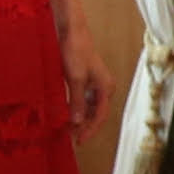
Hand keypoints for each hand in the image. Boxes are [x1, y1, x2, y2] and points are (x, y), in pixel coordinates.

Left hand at [60, 20, 113, 134]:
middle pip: (97, 114)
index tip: (79, 141)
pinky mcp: (86, 80)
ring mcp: (96, 84)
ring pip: (90, 108)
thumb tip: (78, 122)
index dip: (90, 130)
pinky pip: (84, 101)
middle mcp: (104, 88)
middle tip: (71, 138)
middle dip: (85, 127)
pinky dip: (76, 109)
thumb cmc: (76, 51)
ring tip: (68, 130)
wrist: (71, 32)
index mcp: (106, 88)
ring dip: (80, 119)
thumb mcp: (75, 79)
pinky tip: (67, 115)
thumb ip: (77, 101)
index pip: (100, 116)